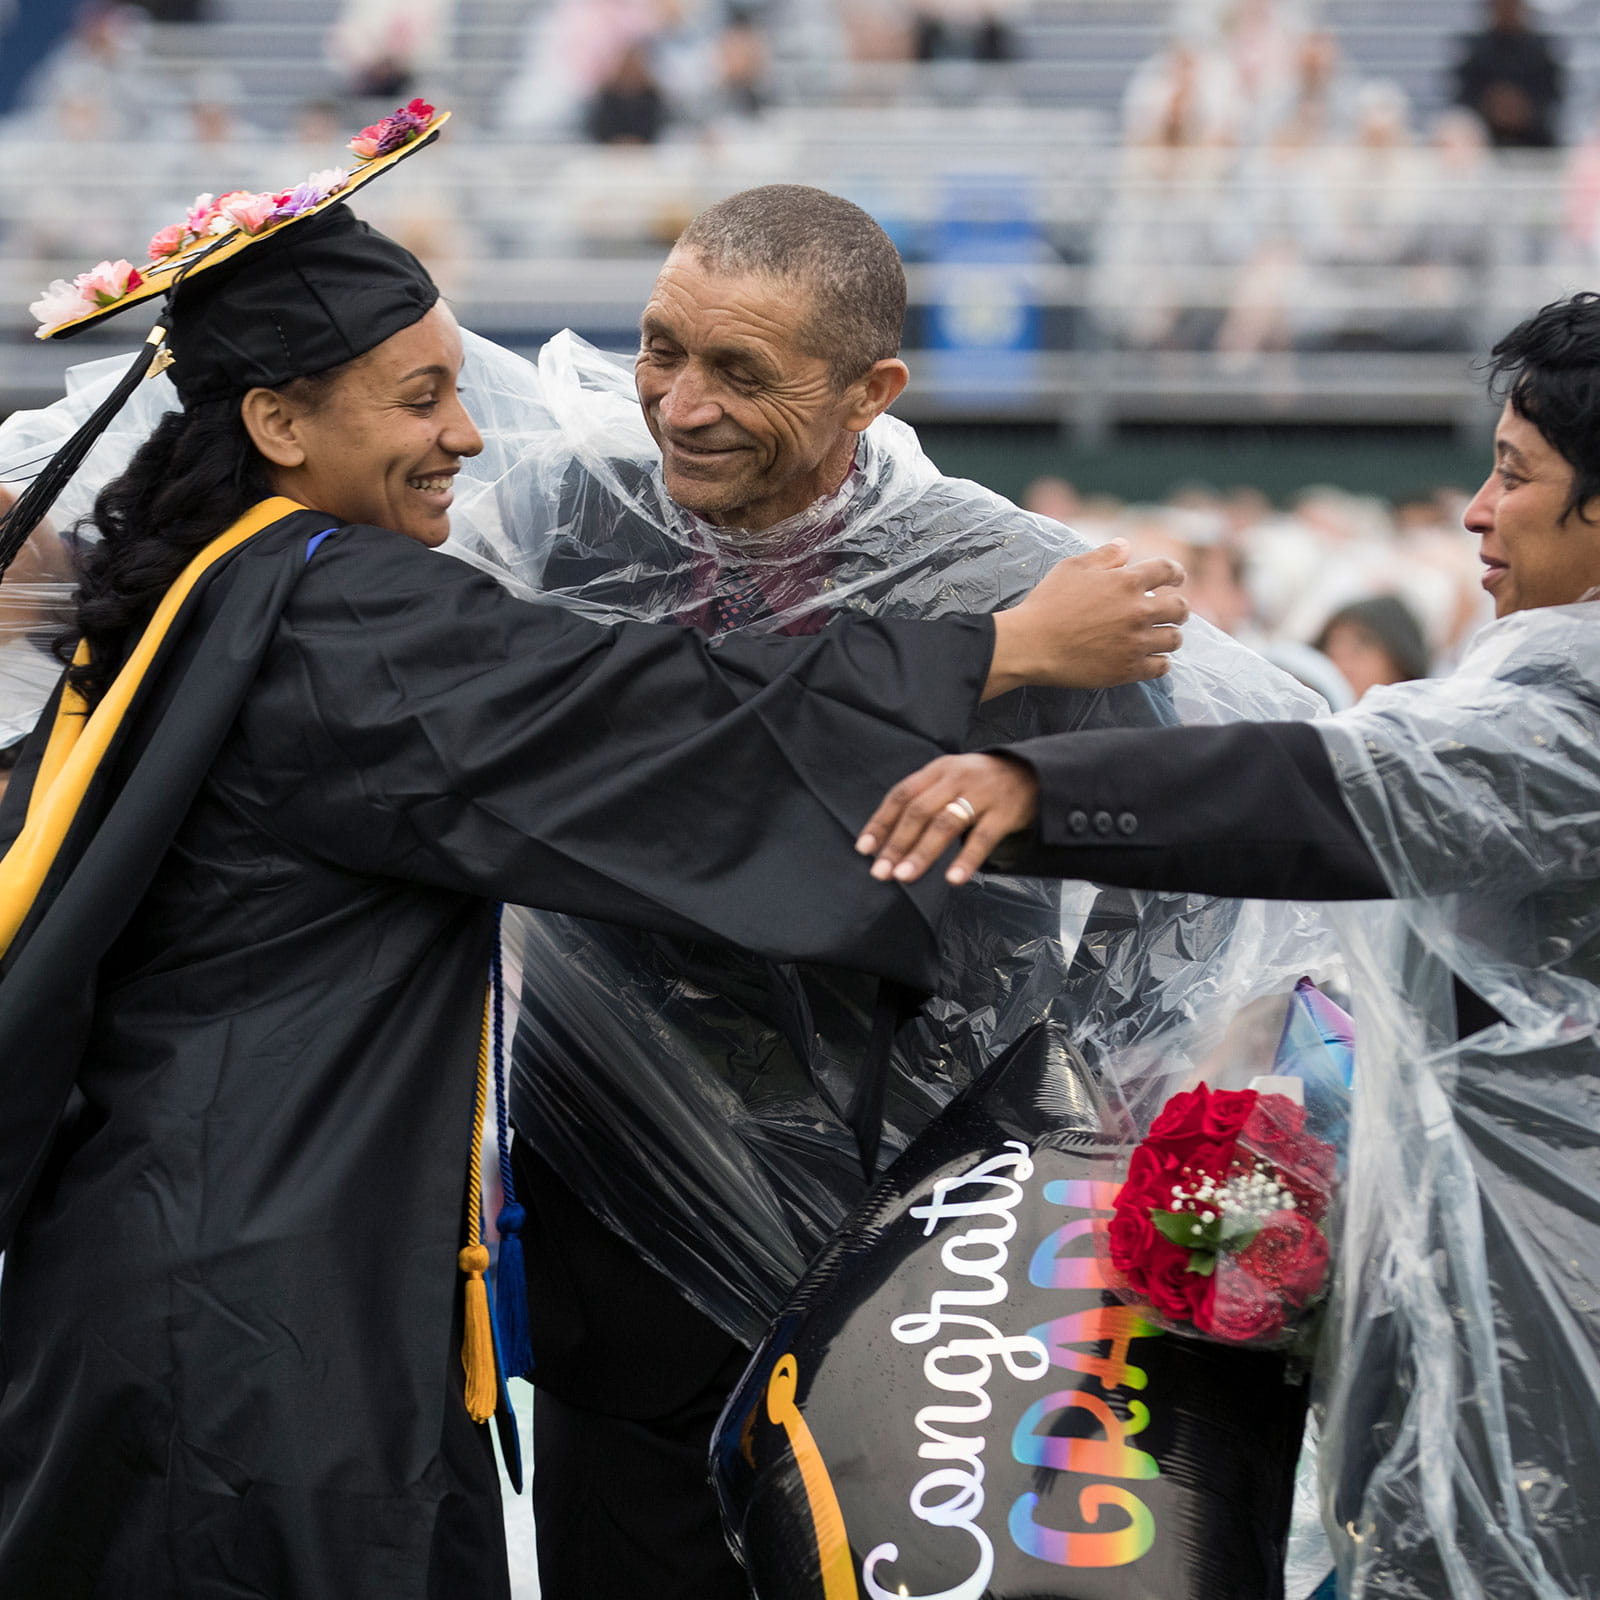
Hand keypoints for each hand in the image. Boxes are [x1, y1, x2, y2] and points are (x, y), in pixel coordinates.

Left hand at [857, 753, 1039, 885]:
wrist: (1032, 772)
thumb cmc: (981, 783)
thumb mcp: (950, 779)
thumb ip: (923, 800)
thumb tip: (887, 840)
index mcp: (937, 770)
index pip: (902, 795)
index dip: (881, 822)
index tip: (864, 849)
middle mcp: (956, 778)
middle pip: (919, 811)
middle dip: (897, 844)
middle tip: (881, 872)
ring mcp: (981, 794)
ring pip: (946, 824)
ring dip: (923, 852)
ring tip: (905, 876)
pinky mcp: (1005, 812)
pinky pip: (982, 838)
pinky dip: (966, 859)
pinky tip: (952, 878)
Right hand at [984, 541, 1186, 698]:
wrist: (1031, 645)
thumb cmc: (1047, 604)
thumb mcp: (1071, 568)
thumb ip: (1103, 555)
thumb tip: (1126, 546)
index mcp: (1126, 582)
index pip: (1167, 570)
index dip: (1177, 573)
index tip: (1177, 579)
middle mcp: (1138, 611)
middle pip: (1180, 608)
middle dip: (1179, 608)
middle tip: (1172, 612)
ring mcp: (1135, 643)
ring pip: (1173, 639)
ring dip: (1170, 635)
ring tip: (1162, 636)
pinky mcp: (1128, 669)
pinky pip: (1161, 666)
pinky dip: (1160, 662)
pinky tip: (1152, 658)